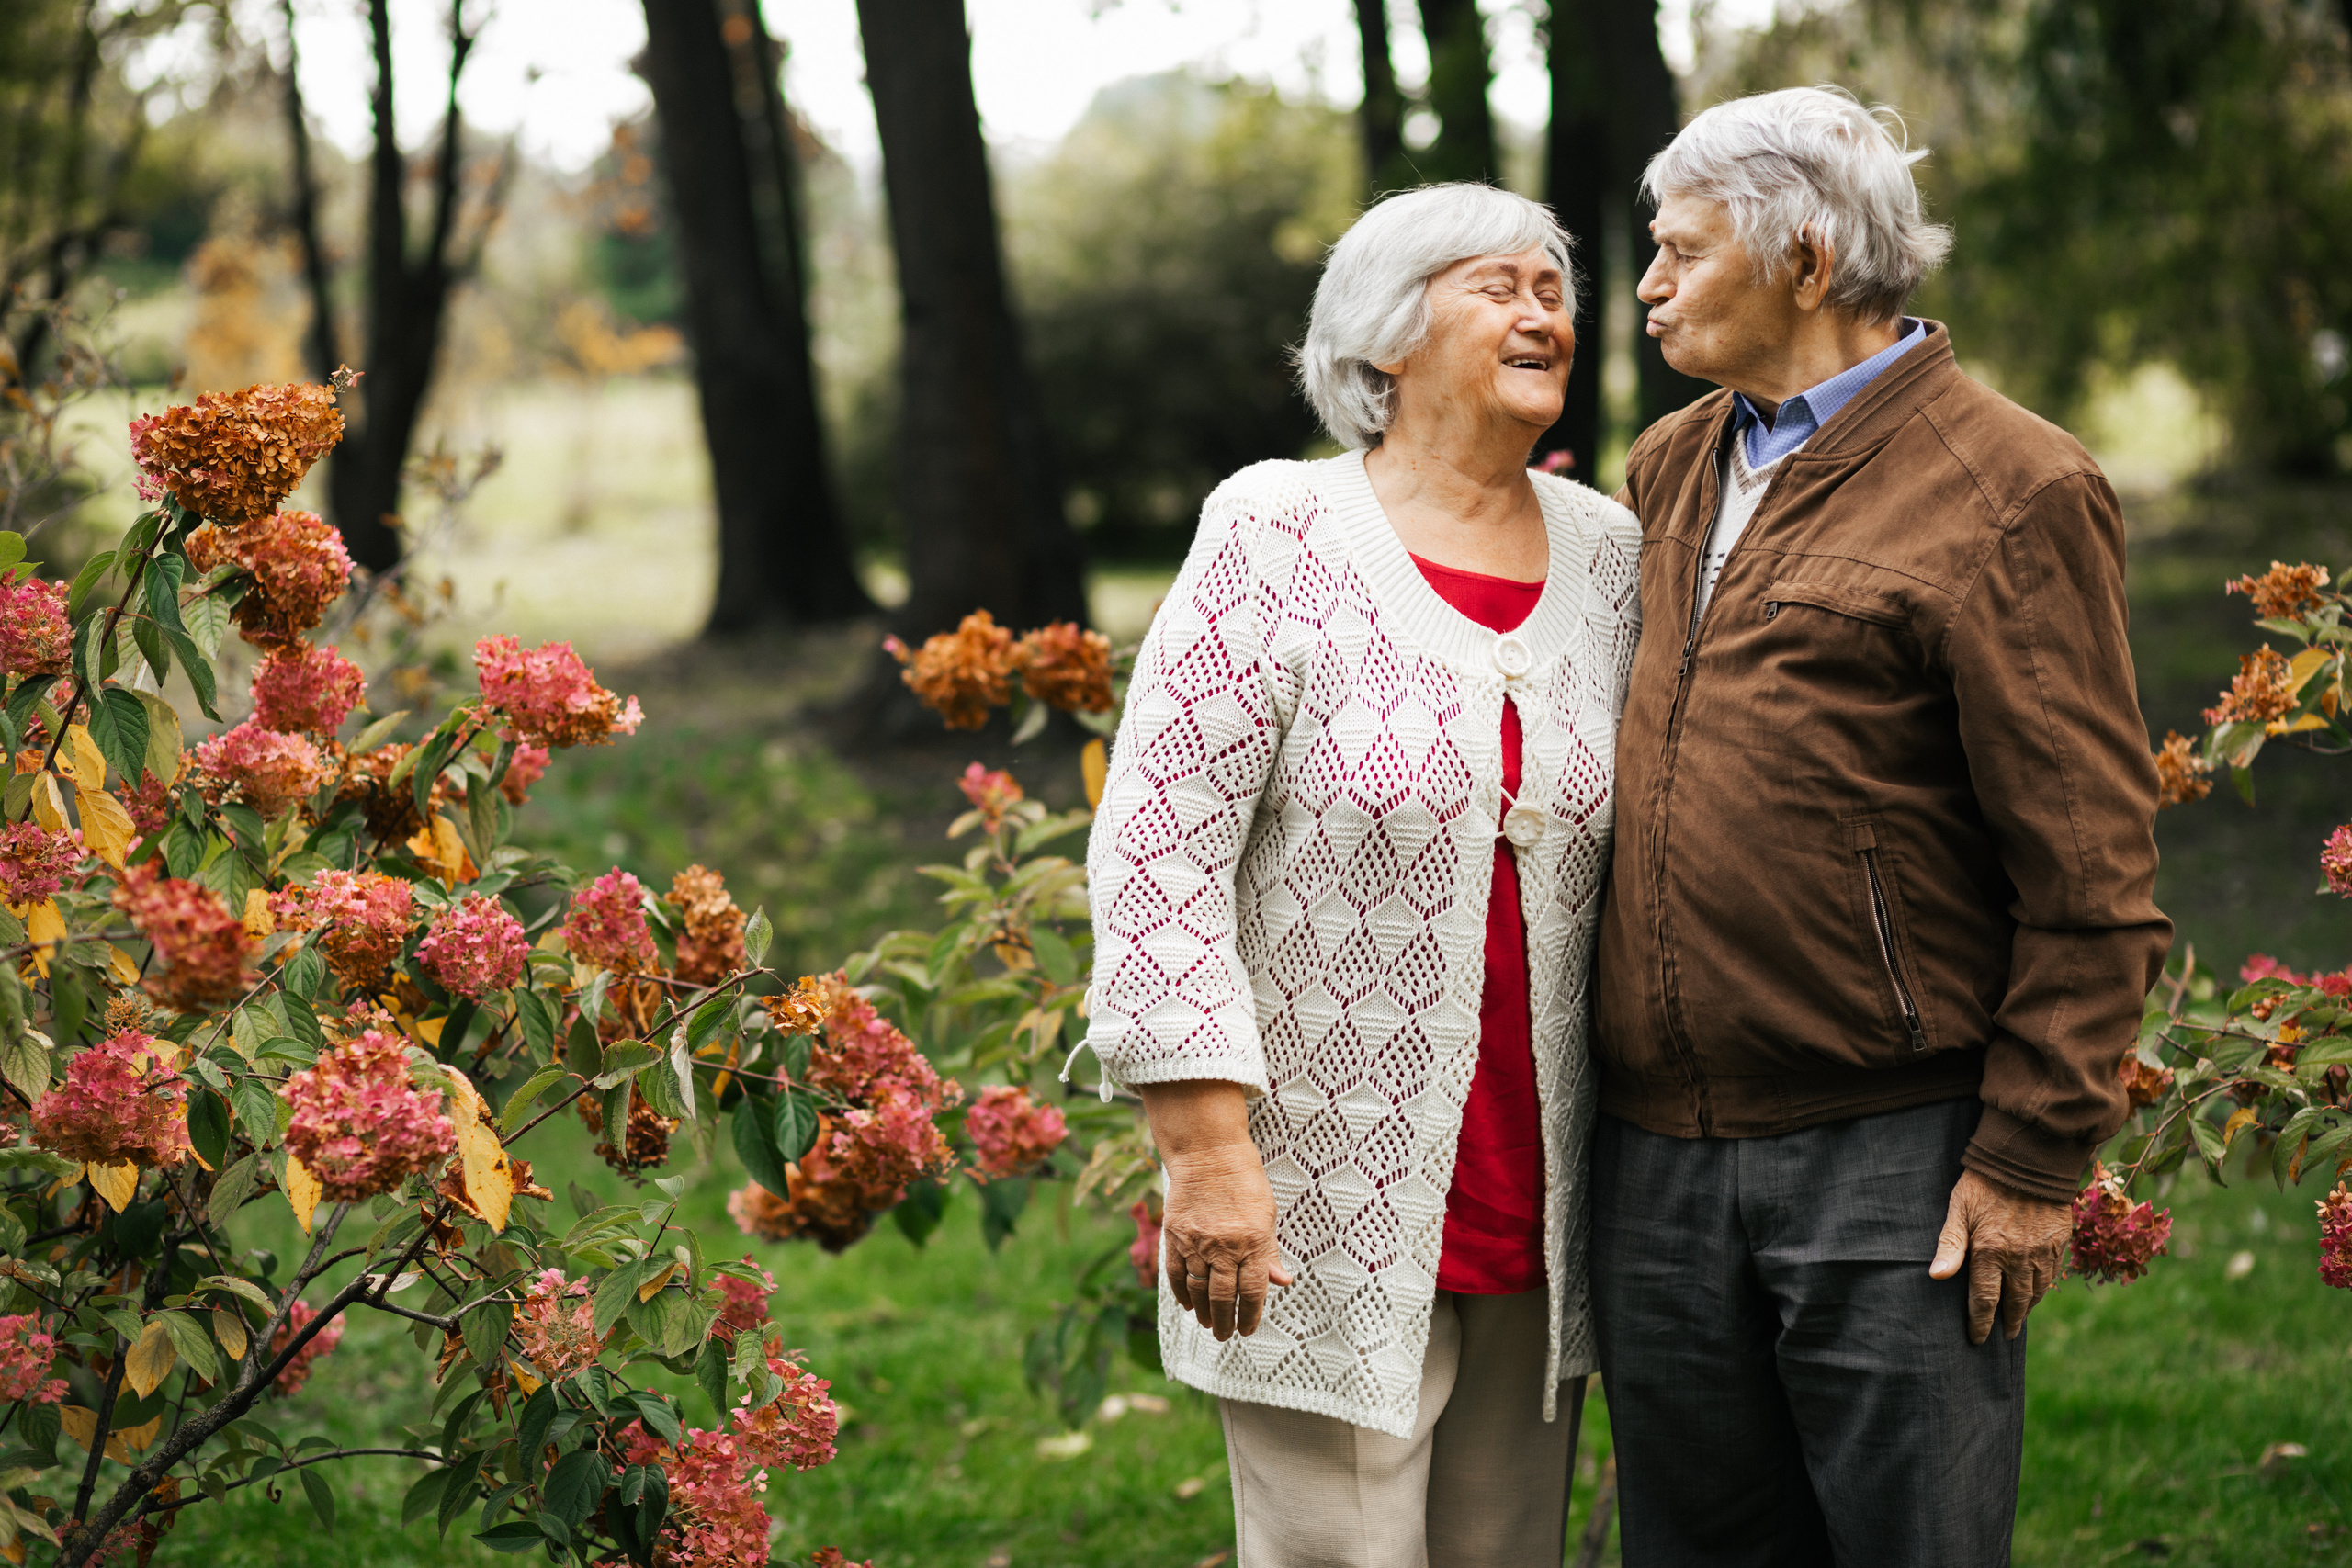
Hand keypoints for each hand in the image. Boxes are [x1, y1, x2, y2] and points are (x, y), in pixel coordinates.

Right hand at [1138, 1081, 1294, 1340]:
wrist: (1208, 1151)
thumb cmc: (1245, 1179)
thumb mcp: (1267, 1214)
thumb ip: (1269, 1251)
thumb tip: (1282, 1282)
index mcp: (1253, 1241)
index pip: (1253, 1291)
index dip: (1251, 1315)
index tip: (1248, 1329)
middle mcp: (1224, 1245)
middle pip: (1223, 1297)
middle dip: (1224, 1322)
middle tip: (1224, 1335)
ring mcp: (1196, 1241)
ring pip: (1198, 1289)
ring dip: (1202, 1311)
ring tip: (1207, 1324)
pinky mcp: (1175, 1234)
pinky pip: (1176, 1272)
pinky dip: (1181, 1292)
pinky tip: (1187, 1304)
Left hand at [1929, 1168, 2070, 1344]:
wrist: (2027, 1159)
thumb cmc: (1983, 1182)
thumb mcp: (1958, 1208)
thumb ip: (1949, 1244)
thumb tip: (1936, 1277)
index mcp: (1990, 1251)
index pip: (1985, 1299)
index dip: (1980, 1322)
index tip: (1977, 1339)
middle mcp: (2019, 1257)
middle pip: (2015, 1302)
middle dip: (2007, 1321)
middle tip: (2004, 1336)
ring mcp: (2042, 1250)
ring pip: (2037, 1291)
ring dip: (2028, 1308)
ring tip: (2019, 1319)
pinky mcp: (2059, 1241)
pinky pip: (2053, 1273)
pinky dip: (2045, 1287)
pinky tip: (2038, 1291)